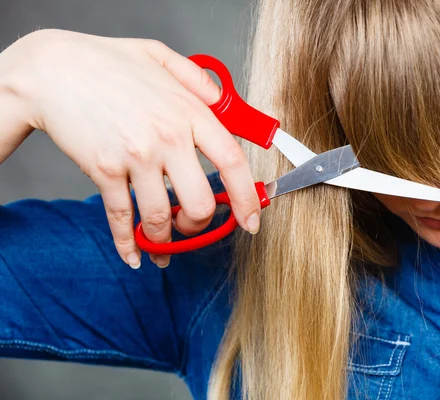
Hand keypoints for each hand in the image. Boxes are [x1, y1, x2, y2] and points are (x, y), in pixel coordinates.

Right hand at [2, 29, 260, 267]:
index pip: (233, 163)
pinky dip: (128, 245)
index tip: (251, 221)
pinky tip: (135, 256)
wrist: (52, 70)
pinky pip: (120, 219)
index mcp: (189, 112)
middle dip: (199, 226)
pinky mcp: (104, 171)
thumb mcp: (162, 57)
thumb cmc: (108, 63)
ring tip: (163, 237)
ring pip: (160, 219)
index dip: (247, 199)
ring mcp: (135, 157)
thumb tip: (224, 104)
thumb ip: (199, 80)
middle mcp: (167, 138)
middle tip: (192, 224)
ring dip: (165, 238)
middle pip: (200, 204)